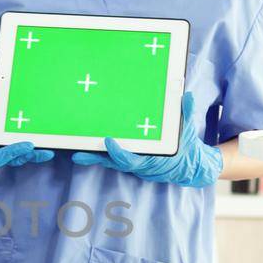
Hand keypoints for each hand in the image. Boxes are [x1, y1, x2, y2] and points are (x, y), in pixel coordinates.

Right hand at [0, 93, 53, 168]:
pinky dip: (36, 151)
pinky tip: (47, 147)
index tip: (27, 145)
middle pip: (12, 160)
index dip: (12, 153)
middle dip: (28, 156)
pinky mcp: (14, 145)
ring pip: (21, 157)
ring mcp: (6, 149)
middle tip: (43, 150)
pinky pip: (26, 152)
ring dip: (34, 155)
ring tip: (48, 151)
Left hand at [72, 92, 222, 186]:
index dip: (118, 152)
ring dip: (92, 157)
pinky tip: (82, 149)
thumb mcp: (188, 131)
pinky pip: (110, 159)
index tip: (108, 141)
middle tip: (78, 153)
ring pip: (109, 162)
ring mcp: (132, 163)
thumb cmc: (186, 147)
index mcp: (152, 159)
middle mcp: (139, 164)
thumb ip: (185, 114)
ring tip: (74, 153)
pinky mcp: (127, 160)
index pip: (131, 158)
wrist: (188, 166)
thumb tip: (186, 96)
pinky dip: (97, 155)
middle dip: (96, 158)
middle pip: (114, 162)